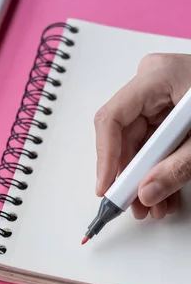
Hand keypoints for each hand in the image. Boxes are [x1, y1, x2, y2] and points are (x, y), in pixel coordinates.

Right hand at [94, 53, 190, 218]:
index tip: (107, 186)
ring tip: (154, 205)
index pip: (112, 119)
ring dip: (144, 178)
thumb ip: (177, 169)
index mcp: (157, 77)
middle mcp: (151, 85)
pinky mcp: (167, 112)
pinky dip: (158, 169)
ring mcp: (158, 98)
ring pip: (137, 145)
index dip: (106, 157)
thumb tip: (147, 193)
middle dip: (130, 176)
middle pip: (123, 137)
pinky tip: (164, 192)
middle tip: (133, 204)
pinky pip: (152, 144)